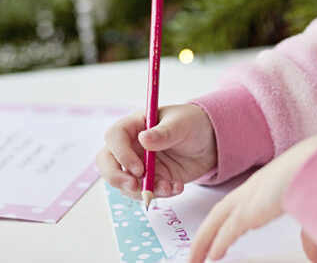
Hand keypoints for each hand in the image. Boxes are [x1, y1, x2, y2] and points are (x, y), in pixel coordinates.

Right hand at [96, 104, 215, 199]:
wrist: (209, 142)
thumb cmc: (192, 124)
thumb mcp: (181, 124)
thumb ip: (164, 133)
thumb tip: (144, 139)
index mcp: (134, 125)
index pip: (114, 137)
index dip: (121, 154)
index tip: (139, 168)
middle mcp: (131, 146)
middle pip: (107, 162)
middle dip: (116, 177)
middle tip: (135, 187)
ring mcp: (139, 165)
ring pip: (125, 183)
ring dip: (144, 190)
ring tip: (170, 187)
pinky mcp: (151, 179)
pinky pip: (145, 192)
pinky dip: (159, 194)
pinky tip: (177, 187)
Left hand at [188, 132, 316, 262]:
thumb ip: (311, 232)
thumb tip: (316, 257)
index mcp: (270, 180)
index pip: (243, 199)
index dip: (230, 215)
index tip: (224, 228)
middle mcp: (256, 186)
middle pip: (224, 210)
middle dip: (210, 229)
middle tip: (201, 246)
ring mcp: (252, 196)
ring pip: (219, 219)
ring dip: (205, 239)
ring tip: (196, 257)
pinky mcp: (251, 210)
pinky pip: (227, 230)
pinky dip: (216, 242)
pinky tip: (210, 256)